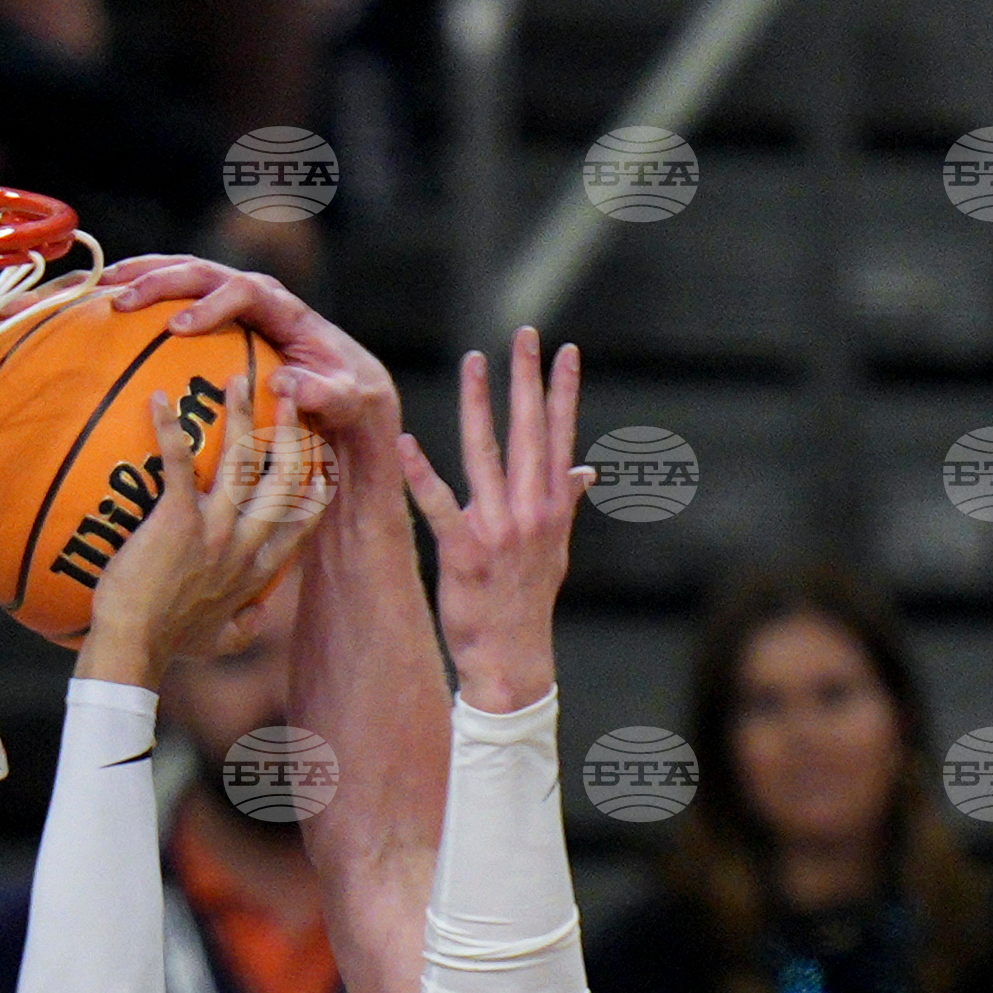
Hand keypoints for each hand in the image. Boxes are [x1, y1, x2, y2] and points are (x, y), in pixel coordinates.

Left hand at [80, 372, 333, 690]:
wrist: (132, 649)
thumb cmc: (170, 644)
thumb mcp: (219, 641)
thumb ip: (245, 624)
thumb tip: (262, 614)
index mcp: (257, 570)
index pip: (303, 520)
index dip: (316, 482)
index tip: (319, 453)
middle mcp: (244, 546)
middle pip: (285, 477)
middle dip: (290, 431)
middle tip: (286, 393)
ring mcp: (213, 532)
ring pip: (243, 460)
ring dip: (241, 413)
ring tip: (237, 378)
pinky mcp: (176, 521)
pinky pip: (179, 463)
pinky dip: (169, 428)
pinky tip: (160, 399)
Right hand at [101, 257, 398, 452]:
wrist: (348, 389)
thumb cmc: (347, 399)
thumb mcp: (347, 401)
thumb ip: (325, 392)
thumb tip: (285, 382)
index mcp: (283, 308)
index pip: (244, 292)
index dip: (210, 306)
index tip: (178, 328)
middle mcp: (255, 296)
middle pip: (203, 272)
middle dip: (161, 281)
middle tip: (121, 302)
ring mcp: (234, 304)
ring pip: (183, 277)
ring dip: (141, 278)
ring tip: (98, 290)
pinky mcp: (218, 322)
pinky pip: (176, 305)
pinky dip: (143, 306)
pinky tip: (107, 317)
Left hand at [395, 328, 593, 715]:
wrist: (512, 658)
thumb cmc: (528, 602)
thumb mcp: (555, 551)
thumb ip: (565, 505)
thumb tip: (585, 474)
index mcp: (552, 508)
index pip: (561, 438)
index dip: (564, 393)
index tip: (566, 352)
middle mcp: (531, 513)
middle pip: (530, 434)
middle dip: (527, 382)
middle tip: (525, 334)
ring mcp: (498, 531)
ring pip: (486, 456)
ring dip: (479, 406)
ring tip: (474, 363)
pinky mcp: (464, 552)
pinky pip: (439, 505)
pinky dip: (422, 474)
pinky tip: (407, 442)